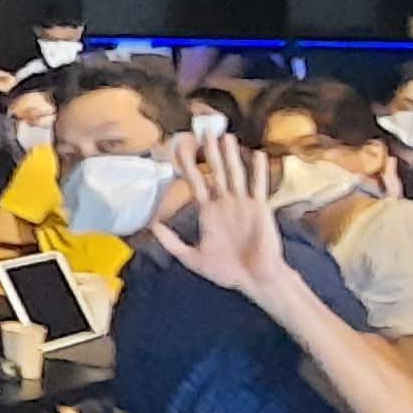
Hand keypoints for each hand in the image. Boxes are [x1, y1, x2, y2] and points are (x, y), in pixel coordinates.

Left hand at [148, 135, 289, 294]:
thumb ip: (172, 242)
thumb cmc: (226, 271)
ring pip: (235, 174)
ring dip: (231, 156)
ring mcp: (243, 204)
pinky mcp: (260, 209)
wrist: (254, 280)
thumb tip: (152, 226)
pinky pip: (258, 187)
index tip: (179, 147)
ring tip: (226, 137)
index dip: (187, 165)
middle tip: (204, 131)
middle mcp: (225, 203)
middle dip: (209, 152)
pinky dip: (258, 171)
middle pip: (215, 171)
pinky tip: (257, 155)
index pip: (194, 182)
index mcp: (208, 211)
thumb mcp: (192, 258)